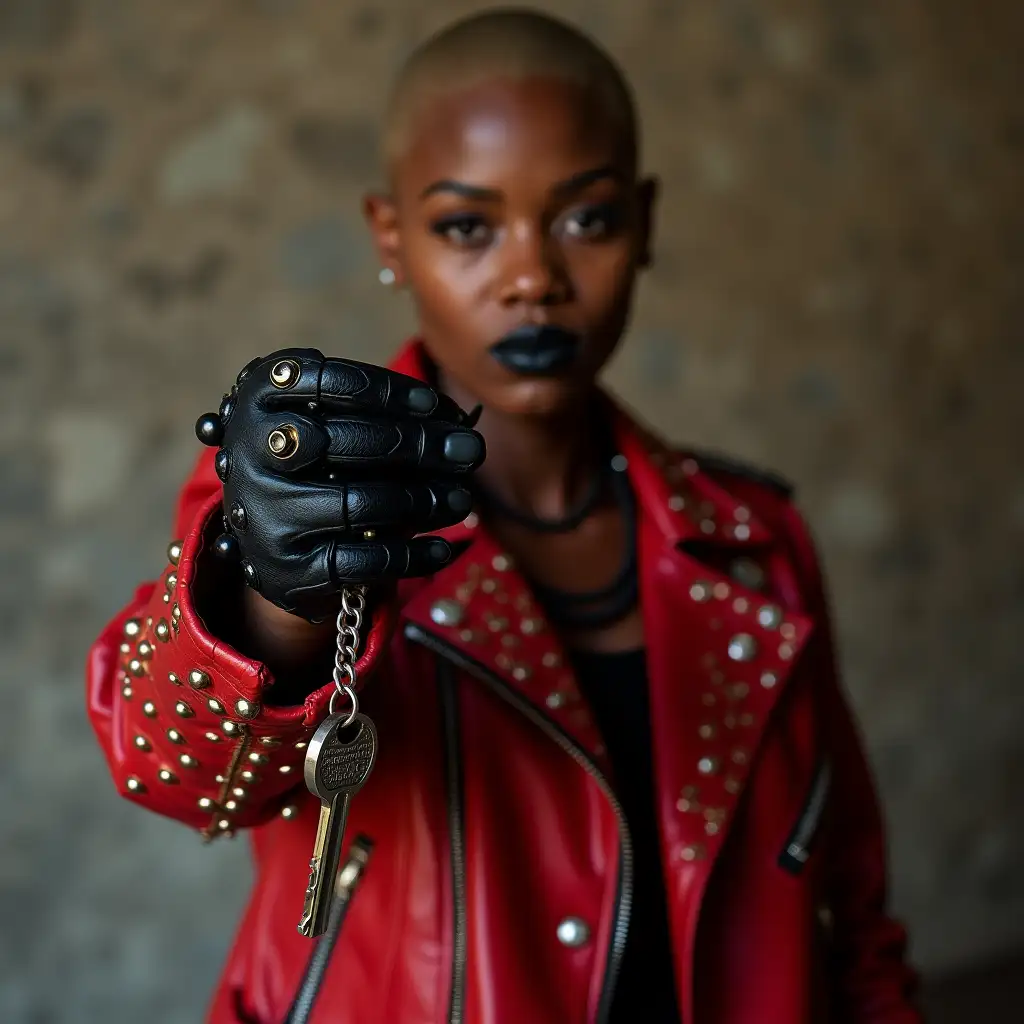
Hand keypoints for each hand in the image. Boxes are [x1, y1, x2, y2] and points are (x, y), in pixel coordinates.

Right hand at [195, 348, 483, 620]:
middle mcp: (251, 452)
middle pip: (347, 442)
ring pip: (359, 503)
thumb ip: (388, 418)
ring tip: (461, 499)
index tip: (437, 407)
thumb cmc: (323, 467)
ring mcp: (266, 513)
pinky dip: (412, 554)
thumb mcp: (337, 426)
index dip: (390, 393)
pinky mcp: (288, 569)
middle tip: (470, 451)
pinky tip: (444, 547)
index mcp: (261, 399)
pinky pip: (363, 560)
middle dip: (419, 445)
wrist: (277, 546)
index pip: (330, 383)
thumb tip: (462, 430)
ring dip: (423, 500)